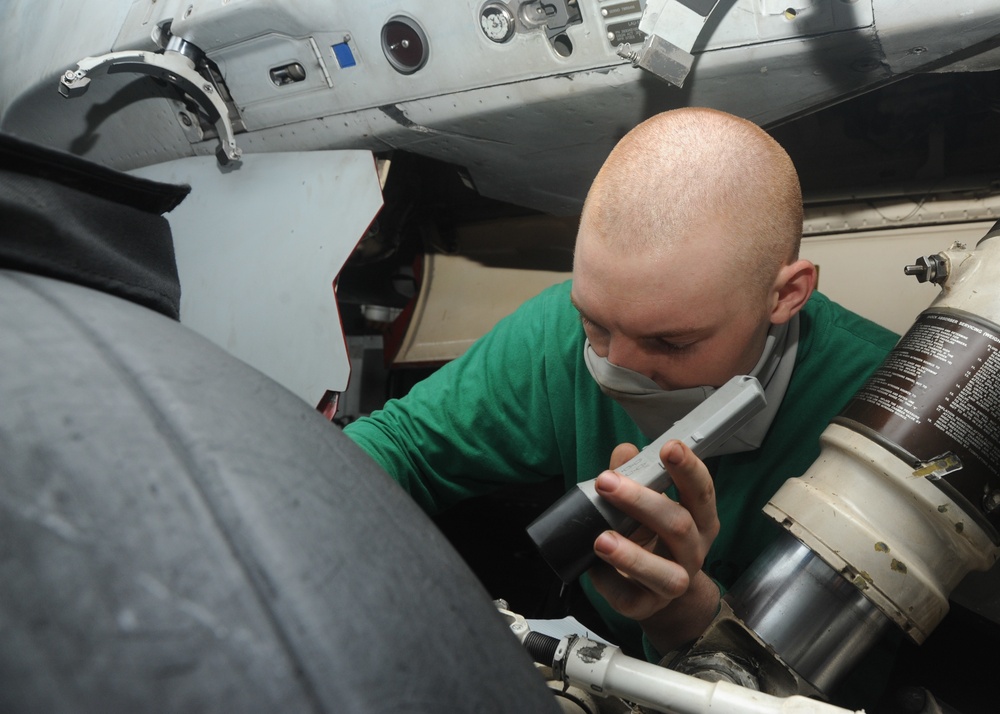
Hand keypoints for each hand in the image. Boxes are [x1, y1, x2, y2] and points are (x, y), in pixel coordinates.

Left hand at [587, 440, 720, 653]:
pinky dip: (608, 582)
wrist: (655, 589)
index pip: (701, 492)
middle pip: (679, 526)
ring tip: (602, 539)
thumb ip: (634, 474)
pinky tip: (593, 568)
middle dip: (642, 502)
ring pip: (663, 573)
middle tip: (607, 482)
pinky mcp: (646, 606)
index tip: (670, 448)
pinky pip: (630, 598)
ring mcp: (673, 582)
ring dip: (631, 555)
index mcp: (699, 520)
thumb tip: (625, 452)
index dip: (688, 469)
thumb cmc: (651, 534)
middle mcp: (693, 551)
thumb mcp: (645, 502)